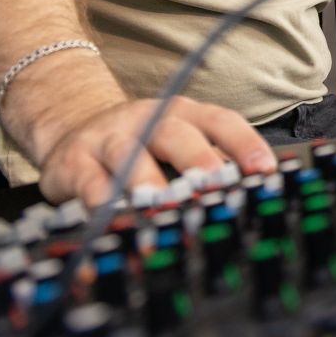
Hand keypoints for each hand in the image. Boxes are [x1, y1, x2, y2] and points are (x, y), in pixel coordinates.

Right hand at [37, 96, 276, 206]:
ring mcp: (108, 138)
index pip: (219, 120)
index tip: (265, 169)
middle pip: (174, 131)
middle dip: (197, 157)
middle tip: (214, 184)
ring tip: (161, 204)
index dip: (244, 142)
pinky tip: (114, 222)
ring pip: (127, 152)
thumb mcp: (175, 146)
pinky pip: (88, 183)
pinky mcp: (73, 162)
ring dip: (146, 179)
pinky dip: (101, 205)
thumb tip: (250, 194)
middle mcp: (146, 119)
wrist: (71, 132)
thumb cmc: (139, 146)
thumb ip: (209, 164)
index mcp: (181, 114)